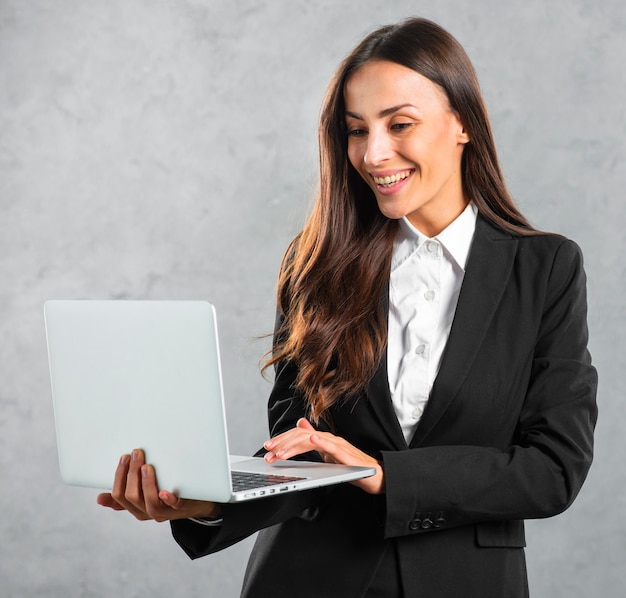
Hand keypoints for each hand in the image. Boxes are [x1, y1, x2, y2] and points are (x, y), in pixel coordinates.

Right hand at [96, 449, 221, 521]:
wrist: (196, 505)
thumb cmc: (166, 498)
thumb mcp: (144, 498)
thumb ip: (125, 497)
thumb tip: (99, 498)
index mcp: (136, 508)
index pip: (119, 496)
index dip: (119, 476)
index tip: (124, 457)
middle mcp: (147, 512)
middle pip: (132, 497)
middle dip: (132, 474)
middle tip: (136, 453)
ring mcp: (164, 512)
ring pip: (150, 503)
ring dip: (147, 483)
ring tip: (147, 466)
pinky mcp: (181, 508)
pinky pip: (174, 506)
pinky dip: (168, 499)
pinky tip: (165, 491)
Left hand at [263, 419, 384, 494]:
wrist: (375, 475)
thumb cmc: (353, 466)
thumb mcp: (329, 453)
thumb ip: (315, 440)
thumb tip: (301, 425)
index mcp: (324, 440)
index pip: (299, 435)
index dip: (283, 439)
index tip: (268, 446)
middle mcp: (330, 439)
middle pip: (302, 435)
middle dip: (283, 443)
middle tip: (269, 451)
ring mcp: (338, 445)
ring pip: (313, 439)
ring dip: (295, 445)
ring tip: (281, 452)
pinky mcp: (347, 454)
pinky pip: (332, 446)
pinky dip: (321, 441)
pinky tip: (312, 439)